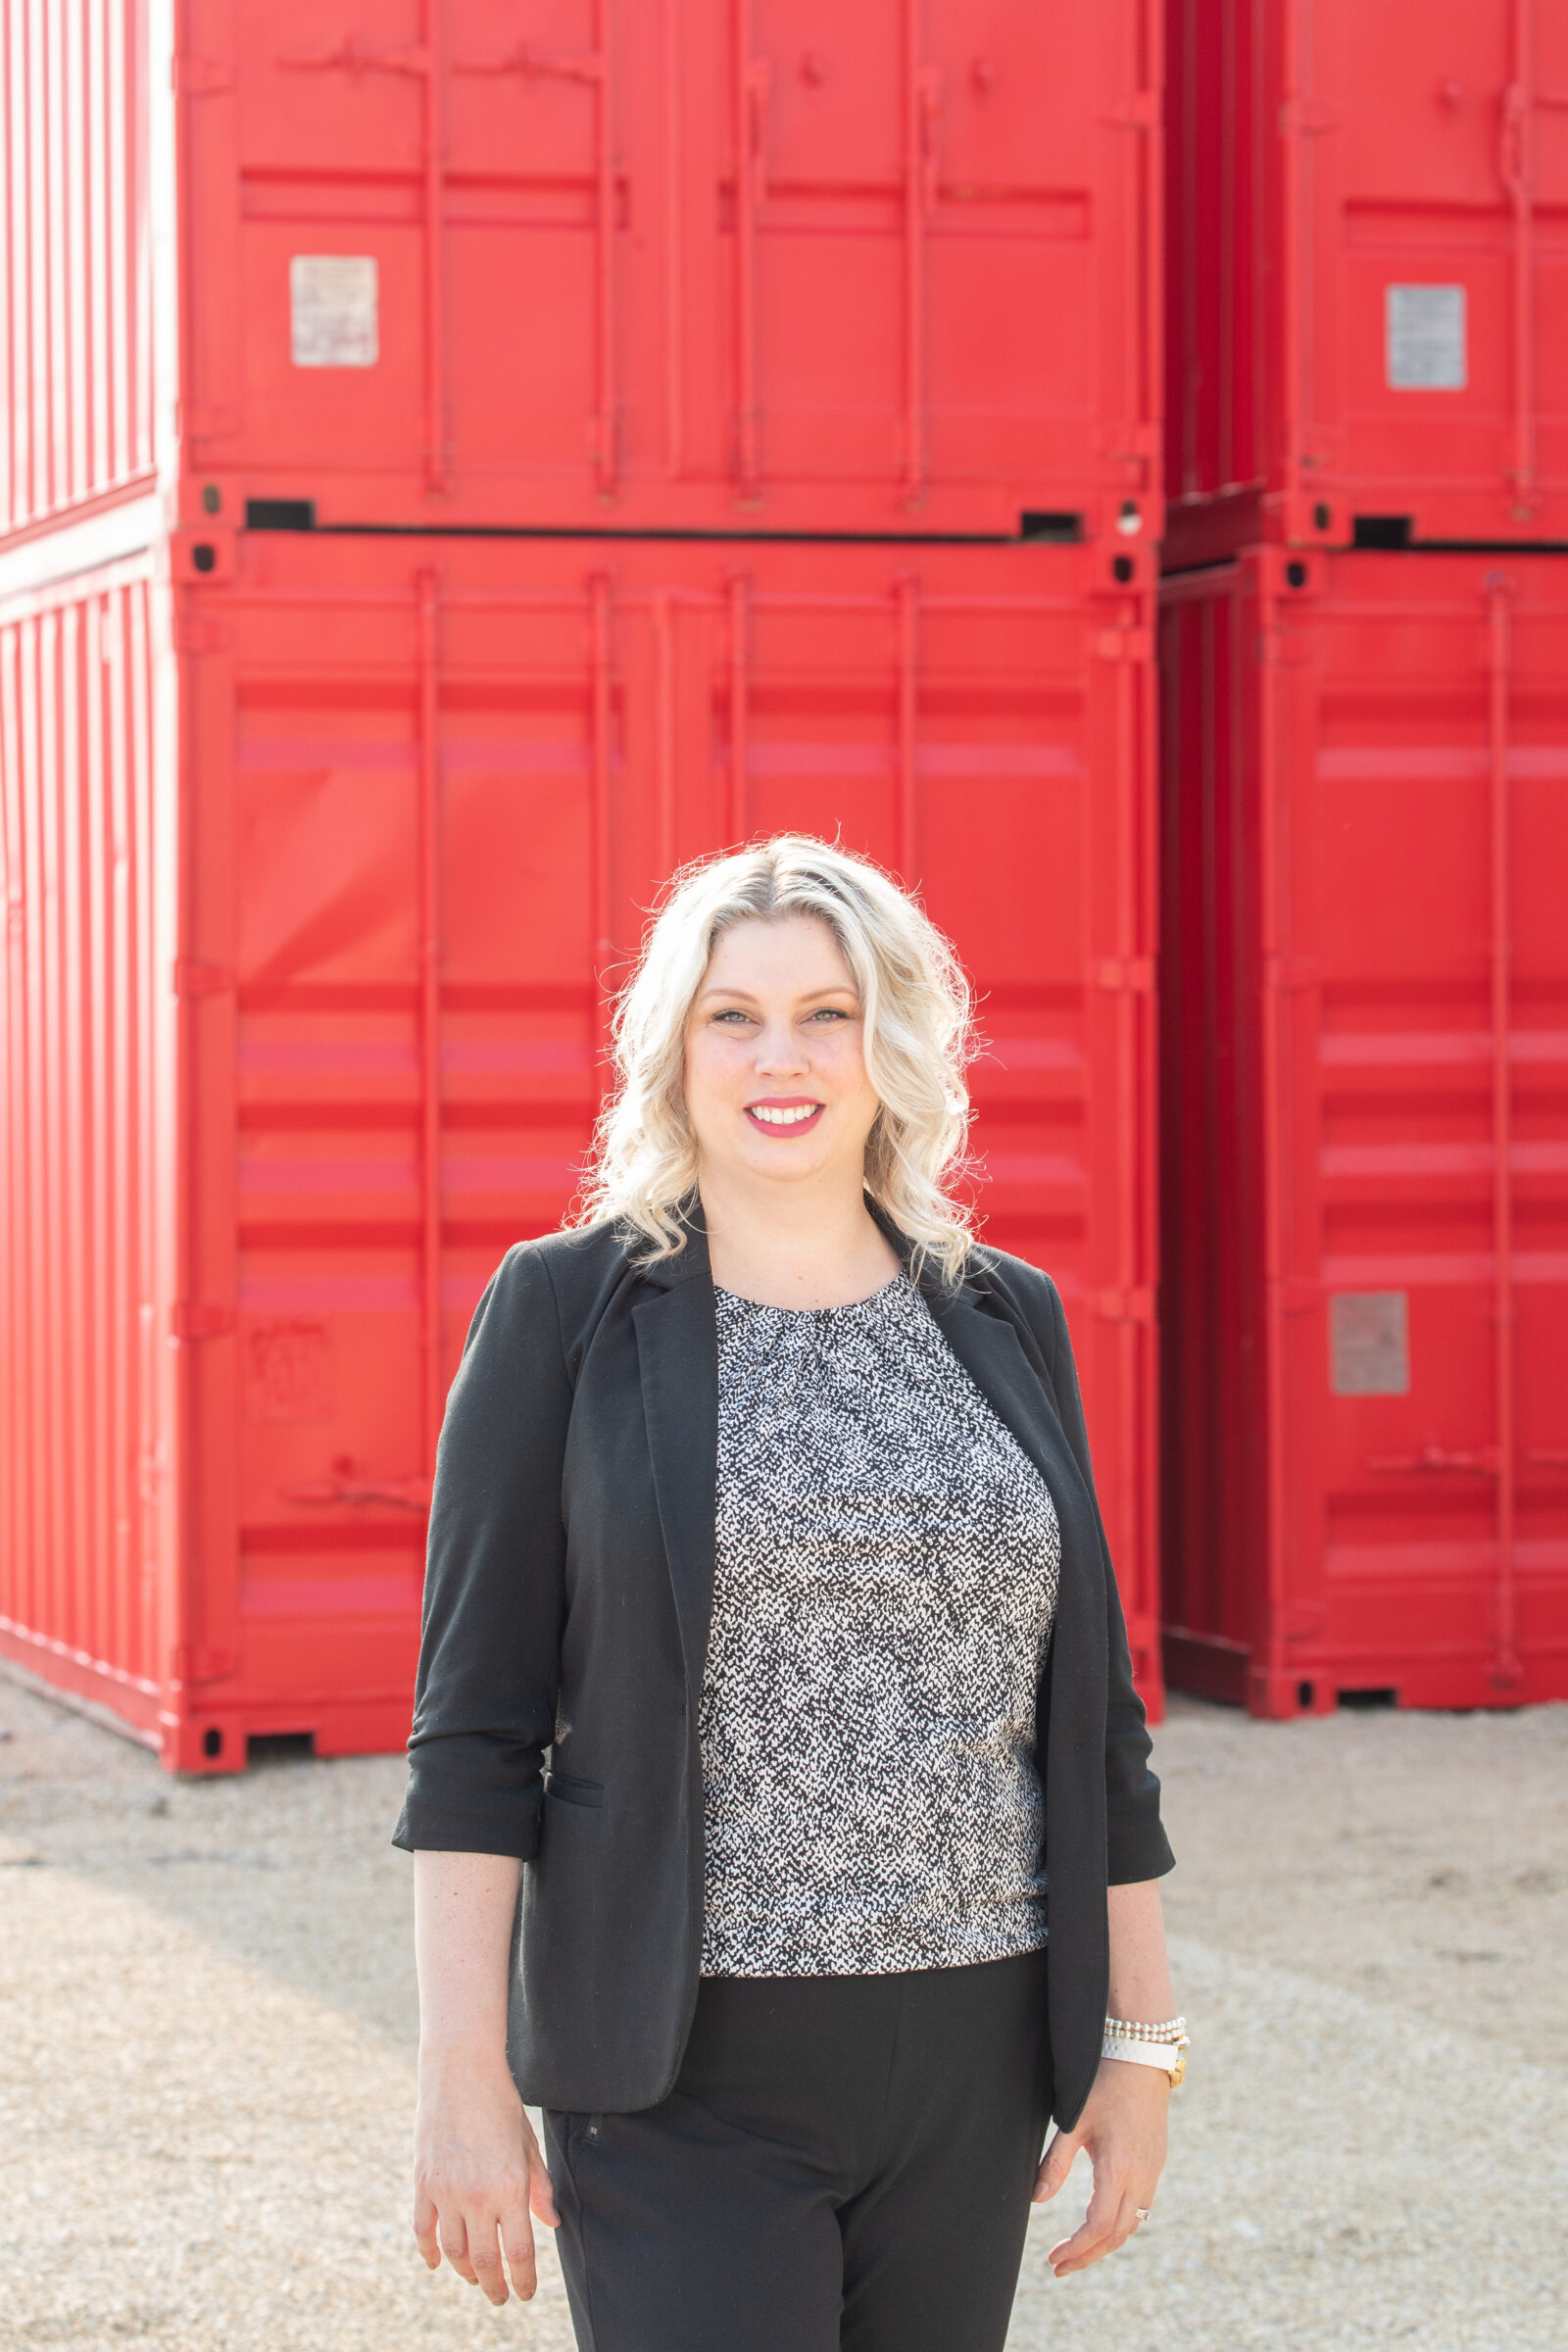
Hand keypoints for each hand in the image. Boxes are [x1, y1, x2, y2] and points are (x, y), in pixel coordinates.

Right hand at [413, 2052, 559, 2303]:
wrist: (461, 2071)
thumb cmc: (501, 2105)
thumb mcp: (528, 2145)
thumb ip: (539, 2187)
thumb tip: (551, 2223)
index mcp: (510, 2187)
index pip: (519, 2253)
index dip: (523, 2281)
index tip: (526, 2294)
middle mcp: (477, 2196)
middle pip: (484, 2262)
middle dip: (495, 2286)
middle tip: (500, 2296)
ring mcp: (446, 2192)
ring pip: (453, 2252)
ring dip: (465, 2273)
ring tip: (477, 2278)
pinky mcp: (424, 2183)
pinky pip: (424, 2231)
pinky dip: (430, 2253)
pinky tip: (438, 2263)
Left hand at [1033, 2056, 1168, 2276]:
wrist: (1140, 2058)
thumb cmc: (1102, 2086)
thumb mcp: (1072, 2122)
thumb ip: (1055, 2164)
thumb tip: (1036, 2199)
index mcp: (1118, 2169)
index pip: (1098, 2227)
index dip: (1077, 2249)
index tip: (1054, 2260)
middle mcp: (1141, 2177)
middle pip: (1117, 2235)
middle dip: (1088, 2256)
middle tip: (1060, 2267)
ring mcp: (1152, 2172)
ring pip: (1132, 2225)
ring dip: (1105, 2243)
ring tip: (1077, 2251)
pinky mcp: (1155, 2164)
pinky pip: (1141, 2208)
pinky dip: (1120, 2225)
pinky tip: (1100, 2223)